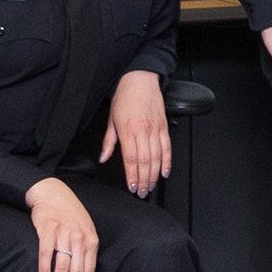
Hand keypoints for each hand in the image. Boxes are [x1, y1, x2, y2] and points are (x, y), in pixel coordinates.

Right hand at [24, 178, 97, 271]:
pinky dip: (45, 268)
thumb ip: (85, 251)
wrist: (54, 194)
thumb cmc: (71, 216)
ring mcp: (64, 234)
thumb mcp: (85, 231)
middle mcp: (80, 238)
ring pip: (62, 266)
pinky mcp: (48, 230)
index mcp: (91, 241)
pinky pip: (46, 253)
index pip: (89, 271)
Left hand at [98, 69, 171, 196]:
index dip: (132, 175)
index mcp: (128, 130)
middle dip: (144, 179)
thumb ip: (109, 141)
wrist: (140, 79)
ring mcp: (156, 128)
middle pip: (145, 161)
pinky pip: (167, 147)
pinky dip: (167, 160)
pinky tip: (165, 171)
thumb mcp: (111, 119)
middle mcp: (144, 130)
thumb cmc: (124, 97)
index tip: (132, 187)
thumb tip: (104, 158)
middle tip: (142, 192)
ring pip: (157, 156)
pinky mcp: (164, 126)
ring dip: (155, 173)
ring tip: (152, 186)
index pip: (131, 159)